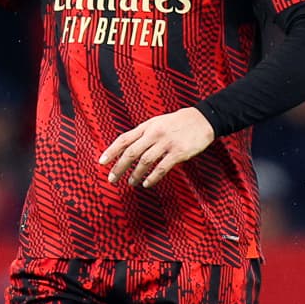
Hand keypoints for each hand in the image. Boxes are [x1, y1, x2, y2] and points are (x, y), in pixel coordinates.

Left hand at [98, 107, 216, 188]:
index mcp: (147, 126)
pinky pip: (162, 167)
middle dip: (119, 167)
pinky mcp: (178, 152)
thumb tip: (127, 148)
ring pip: (145, 161)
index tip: (101, 162)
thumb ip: (143, 134)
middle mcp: (154, 134)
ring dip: (135, 174)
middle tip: (112, 179)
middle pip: (131, 152)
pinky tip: (147, 184)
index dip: (111, 151)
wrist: (203, 119)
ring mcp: (166, 143)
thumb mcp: (158, 123)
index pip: (124, 139)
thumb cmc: (178, 123)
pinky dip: (153, 177)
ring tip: (131, 183)